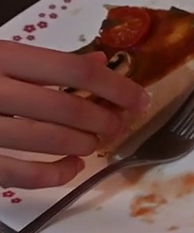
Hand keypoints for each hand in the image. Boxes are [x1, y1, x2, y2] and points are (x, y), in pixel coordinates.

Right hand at [0, 42, 149, 188]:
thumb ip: (49, 61)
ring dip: (85, 144)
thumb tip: (101, 62)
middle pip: (69, 108)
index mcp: (5, 58)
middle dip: (105, 121)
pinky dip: (57, 174)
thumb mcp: (4, 57)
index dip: (117, 87)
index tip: (140, 100)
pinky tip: (74, 167)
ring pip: (51, 140)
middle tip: (119, 126)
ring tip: (95, 142)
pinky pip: (24, 175)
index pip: (76, 70)